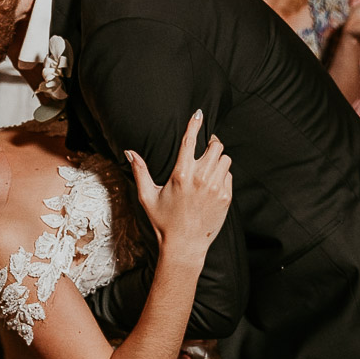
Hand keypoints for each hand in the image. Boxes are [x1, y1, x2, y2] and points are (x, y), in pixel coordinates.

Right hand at [127, 111, 232, 257]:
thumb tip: (130, 152)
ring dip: (218, 158)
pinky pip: (229, 175)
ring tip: (210, 165)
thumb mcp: (147, 197)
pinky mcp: (226, 197)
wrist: (185, 245)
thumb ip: (140, 172)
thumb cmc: (163, 221)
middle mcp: (200, 178)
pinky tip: (213, 182)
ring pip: (225, 158)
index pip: (190, 141)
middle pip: (215, 146)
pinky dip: (223, 174)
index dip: (195, 124)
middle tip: (207, 145)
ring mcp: (216, 187)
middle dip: (211, 143)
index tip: (198, 113)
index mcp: (181, 175)